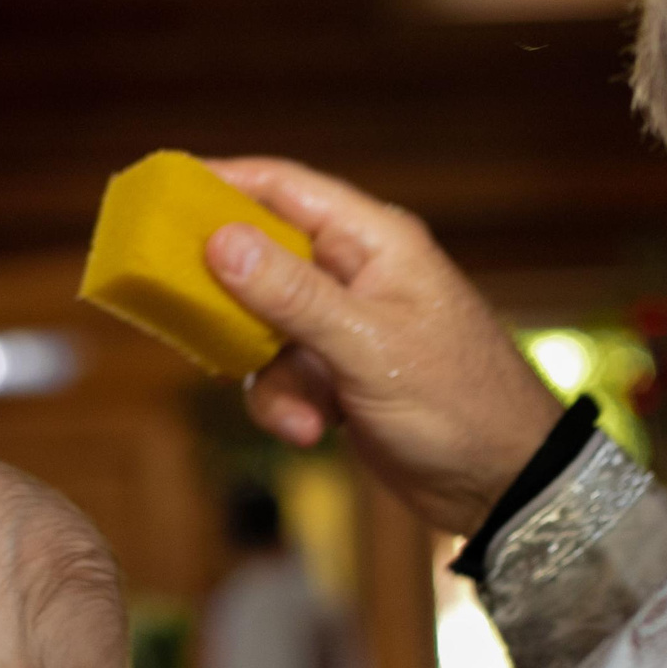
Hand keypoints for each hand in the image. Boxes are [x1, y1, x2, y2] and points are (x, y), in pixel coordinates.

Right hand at [203, 157, 566, 539]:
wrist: (502, 484)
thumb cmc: (458, 403)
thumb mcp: (366, 347)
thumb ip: (292, 295)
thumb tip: (221, 242)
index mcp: (375, 242)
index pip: (286, 190)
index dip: (224, 183)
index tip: (164, 190)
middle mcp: (356, 274)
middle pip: (263, 259)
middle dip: (230, 302)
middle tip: (184, 315)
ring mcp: (345, 327)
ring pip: (263, 331)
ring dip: (269, 378)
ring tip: (302, 417)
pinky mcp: (339, 375)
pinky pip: (283, 376)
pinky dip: (287, 406)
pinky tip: (313, 433)